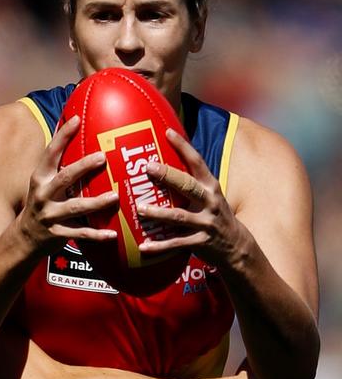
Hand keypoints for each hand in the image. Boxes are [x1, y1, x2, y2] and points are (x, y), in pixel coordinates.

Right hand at [16, 115, 118, 252]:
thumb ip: (56, 162)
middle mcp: (43, 194)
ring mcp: (50, 215)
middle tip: (102, 156)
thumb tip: (70, 129)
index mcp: (40, 178)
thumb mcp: (42, 181)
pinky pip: (80, 233)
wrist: (23, 237)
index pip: (50, 153)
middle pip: (64, 178)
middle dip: (83, 167)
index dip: (62, 136)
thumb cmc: (41, 202)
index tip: (77, 119)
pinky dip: (96, 234)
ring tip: (115, 196)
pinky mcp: (58, 234)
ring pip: (75, 207)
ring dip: (95, 202)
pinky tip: (112, 234)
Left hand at [137, 128, 250, 266]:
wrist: (237, 247)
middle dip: (168, 176)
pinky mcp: (201, 242)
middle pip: (187, 186)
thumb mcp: (208, 195)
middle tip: (148, 167)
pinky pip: (176, 243)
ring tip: (139, 209)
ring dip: (158, 213)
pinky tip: (143, 246)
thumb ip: (189, 182)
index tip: (168, 132)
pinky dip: (159, 246)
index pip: (197, 162)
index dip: (183, 146)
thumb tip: (161, 163)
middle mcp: (209, 202)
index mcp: (210, 186)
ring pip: (179, 217)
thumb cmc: (214, 215)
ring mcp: (206, 223)